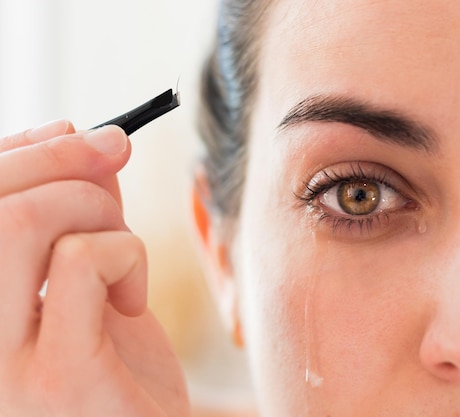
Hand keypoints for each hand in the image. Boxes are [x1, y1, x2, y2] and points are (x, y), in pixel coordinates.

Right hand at [0, 121, 189, 416]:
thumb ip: (78, 215)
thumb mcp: (89, 282)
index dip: (21, 150)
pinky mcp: (54, 378)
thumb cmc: (117, 368)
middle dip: (66, 164)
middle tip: (115, 177)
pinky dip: (123, 253)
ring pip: (21, 221)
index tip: (79, 132)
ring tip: (122, 255)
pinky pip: (77, 262)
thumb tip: (82, 137)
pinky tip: (133, 300)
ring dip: (94, 210)